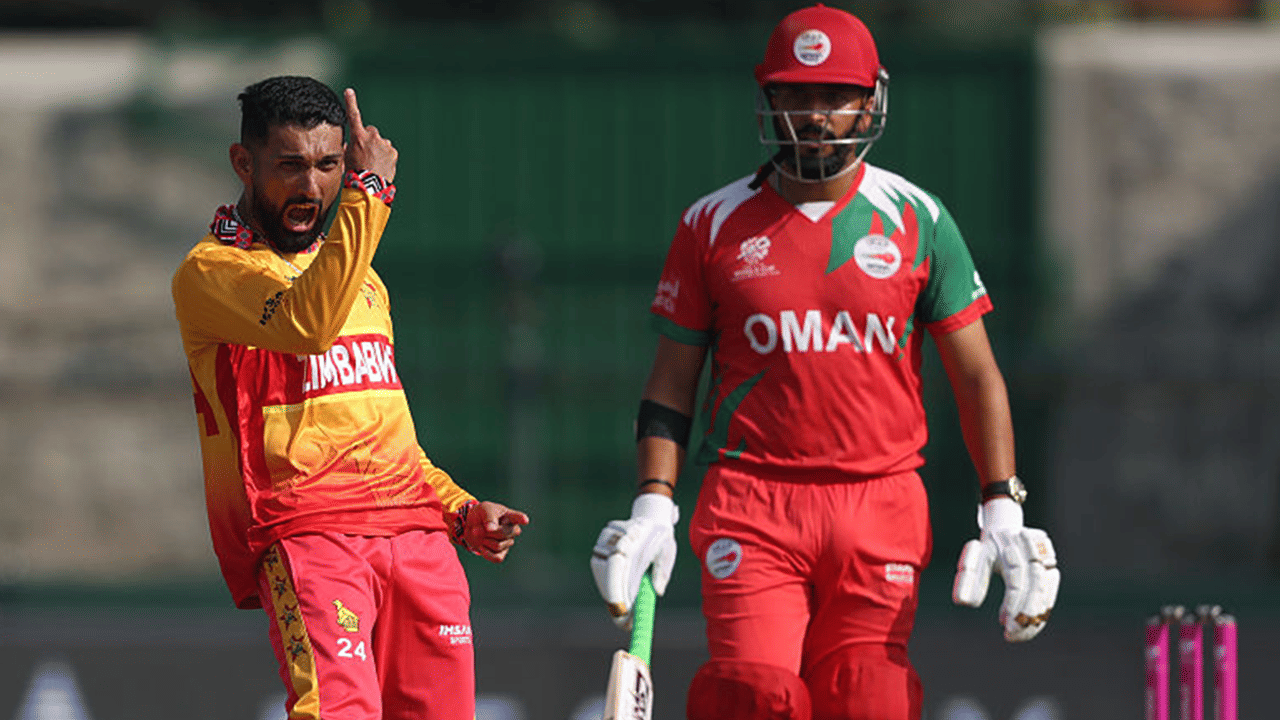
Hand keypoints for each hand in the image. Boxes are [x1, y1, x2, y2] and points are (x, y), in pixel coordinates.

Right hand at [343, 88, 397, 181]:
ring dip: (378, 150)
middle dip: (369, 139)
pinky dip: (386, 157)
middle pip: (371, 132)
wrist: (369, 187)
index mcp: (358, 137)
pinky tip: (381, 167)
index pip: (353, 116)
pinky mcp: (393, 152)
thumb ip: (350, 147)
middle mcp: (372, 137)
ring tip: (373, 164)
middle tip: (365, 154)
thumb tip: (351, 145)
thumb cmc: (354, 173)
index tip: (349, 91)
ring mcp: (384, 144)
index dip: (351, 102)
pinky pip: (388, 151)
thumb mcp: (347, 158)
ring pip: (381, 143)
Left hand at [462, 501, 528, 562]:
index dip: (521, 519)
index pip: (518, 517)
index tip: (524, 520)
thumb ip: (489, 517)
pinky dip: (486, 553)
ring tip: (479, 534)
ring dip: (484, 540)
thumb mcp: (484, 509)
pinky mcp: (501, 553)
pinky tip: (481, 546)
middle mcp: (512, 529)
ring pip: (498, 546)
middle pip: (504, 533)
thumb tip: (491, 529)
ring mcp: (508, 542)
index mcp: (510, 516)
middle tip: (478, 527)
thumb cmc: (482, 514)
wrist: (472, 526)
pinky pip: (497, 558)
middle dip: (488, 531)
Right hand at [590, 493, 678, 630]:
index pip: (621, 568)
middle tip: (624, 623)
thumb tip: (657, 592)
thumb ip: (662, 570)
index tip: (624, 613)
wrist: (650, 514)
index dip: (619, 592)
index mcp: (636, 539)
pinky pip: (598, 566)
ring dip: (609, 593)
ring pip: (600, 570)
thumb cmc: (661, 536)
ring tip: (623, 614)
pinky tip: (617, 598)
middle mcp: (617, 539)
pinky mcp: (600, 543)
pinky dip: (606, 585)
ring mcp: (606, 540)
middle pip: (607, 572)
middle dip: (613, 599)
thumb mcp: (668, 551)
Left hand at [952, 498, 1059, 641]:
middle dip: (1026, 614)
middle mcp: (1033, 551)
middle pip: (1036, 587)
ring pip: (1046, 592)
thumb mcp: (973, 557)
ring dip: (1036, 617)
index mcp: (1012, 545)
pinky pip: (1051, 594)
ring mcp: (1047, 557)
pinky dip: (1041, 611)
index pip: (1017, 581)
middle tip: (1012, 634)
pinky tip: (1030, 626)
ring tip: (1020, 634)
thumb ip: (968, 578)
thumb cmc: (987, 547)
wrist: (1006, 527)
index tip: (1002, 623)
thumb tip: (962, 603)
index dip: (1012, 604)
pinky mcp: (1053, 566)